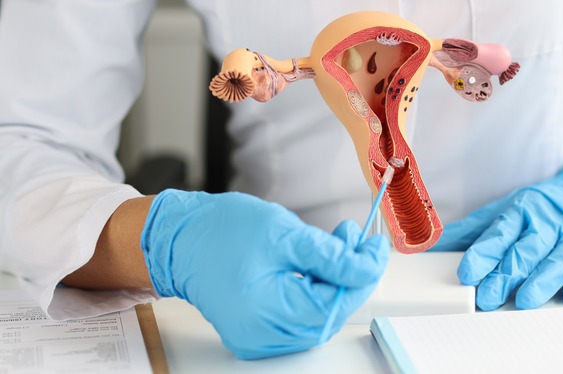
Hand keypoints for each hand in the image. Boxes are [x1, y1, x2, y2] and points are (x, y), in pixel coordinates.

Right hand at [140, 190, 388, 358]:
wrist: (180, 238)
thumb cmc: (222, 231)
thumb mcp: (286, 234)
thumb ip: (332, 256)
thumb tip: (367, 267)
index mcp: (266, 312)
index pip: (334, 304)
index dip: (362, 275)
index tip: (375, 248)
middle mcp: (261, 335)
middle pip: (328, 313)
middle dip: (350, 276)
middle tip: (357, 240)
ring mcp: (258, 337)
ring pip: (317, 315)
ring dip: (335, 281)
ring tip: (338, 243)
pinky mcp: (257, 330)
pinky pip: (300, 316)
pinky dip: (316, 291)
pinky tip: (318, 264)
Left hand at [432, 144, 562, 310]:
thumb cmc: (547, 207)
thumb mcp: (508, 209)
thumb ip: (474, 230)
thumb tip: (432, 245)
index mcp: (523, 210)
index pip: (500, 233)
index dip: (483, 253)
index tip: (467, 272)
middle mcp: (550, 221)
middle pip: (527, 248)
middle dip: (507, 273)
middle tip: (487, 296)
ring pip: (560, 257)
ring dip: (542, 279)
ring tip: (524, 300)